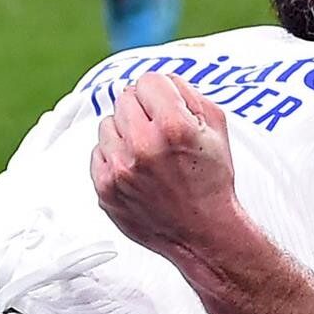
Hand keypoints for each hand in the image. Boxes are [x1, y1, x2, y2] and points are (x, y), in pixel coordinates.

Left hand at [89, 74, 245, 259]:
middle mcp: (143, 146)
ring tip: (147, 153)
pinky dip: (114, 157)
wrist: (203, 233)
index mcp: (174, 126)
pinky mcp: (105, 188)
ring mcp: (120, 169)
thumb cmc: (211, 180)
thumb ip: (186, 92)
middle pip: (125, 98)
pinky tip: (135, 169)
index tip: (167, 107)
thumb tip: (158, 80)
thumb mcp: (215, 127)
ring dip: (125, 132)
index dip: (161, 93)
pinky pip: (97, 152)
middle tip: (159, 131)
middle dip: (143, 110)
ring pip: (107, 123)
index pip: (148, 80)